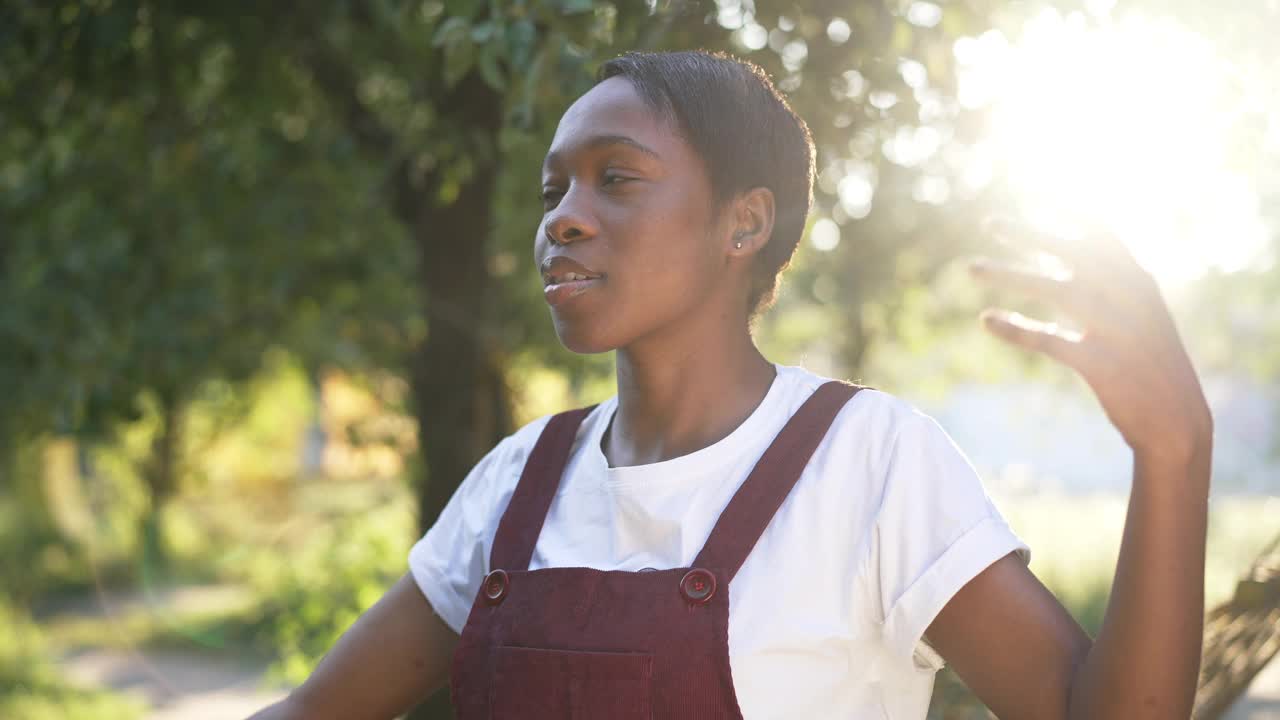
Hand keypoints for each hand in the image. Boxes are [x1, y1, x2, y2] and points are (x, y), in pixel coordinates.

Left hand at [969, 226, 1212, 466]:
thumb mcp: (1139, 314)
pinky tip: (986, 319)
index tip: (1038, 191)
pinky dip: (1015, 328)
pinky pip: (1048, 339)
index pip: (1104, 233)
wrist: (1176, 421)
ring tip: (970, 267)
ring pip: (1054, 289)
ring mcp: (1116, 329)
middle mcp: (1129, 297)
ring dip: (1009, 274)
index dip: (1071, 210)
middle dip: (1029, 233)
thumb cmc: (1149, 364)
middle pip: (1073, 252)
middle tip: (990, 220)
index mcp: (1139, 281)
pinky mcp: (1101, 363)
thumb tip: (1059, 254)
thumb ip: (1106, 283)